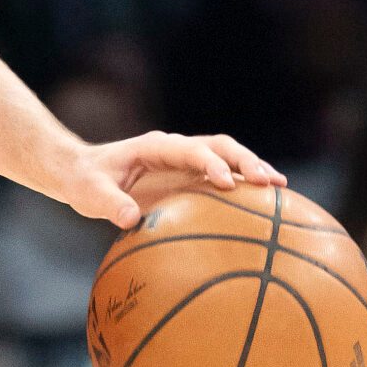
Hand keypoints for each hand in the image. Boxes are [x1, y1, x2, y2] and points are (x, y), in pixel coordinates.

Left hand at [60, 131, 283, 226]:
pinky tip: (267, 205)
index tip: (225, 183)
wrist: (85, 175)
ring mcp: (187, 164)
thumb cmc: (87, 181)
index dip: (208, 163)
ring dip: (252, 169)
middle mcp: (176, 150)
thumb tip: (129, 219)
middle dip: (244, 160)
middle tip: (268, 181)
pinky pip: (224, 178)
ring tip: (280, 188)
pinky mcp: (192, 180)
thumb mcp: (90, 193)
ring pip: (228, 158)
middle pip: (219, 146)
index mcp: (154, 147)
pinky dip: (245, 187)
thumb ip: (108, 203)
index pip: (189, 149)